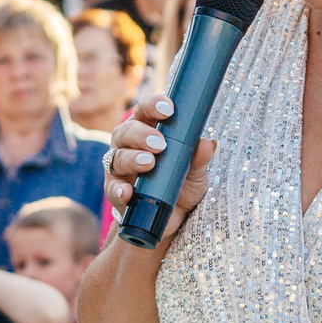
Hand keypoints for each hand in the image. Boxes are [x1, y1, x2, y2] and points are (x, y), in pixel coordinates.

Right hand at [106, 93, 217, 233]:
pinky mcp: (115, 190)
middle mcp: (129, 144)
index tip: (169, 109)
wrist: (171, 218)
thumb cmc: (180, 184)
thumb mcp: (195, 172)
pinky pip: (112, 188)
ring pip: (117, 156)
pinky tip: (128, 193)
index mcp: (148, 129)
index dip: (154, 104)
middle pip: (127, 131)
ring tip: (149, 163)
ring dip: (131, 158)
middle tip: (160, 144)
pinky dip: (119, 190)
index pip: (146, 109)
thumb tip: (208, 143)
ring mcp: (119, 167)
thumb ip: (199, 158)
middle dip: (142, 134)